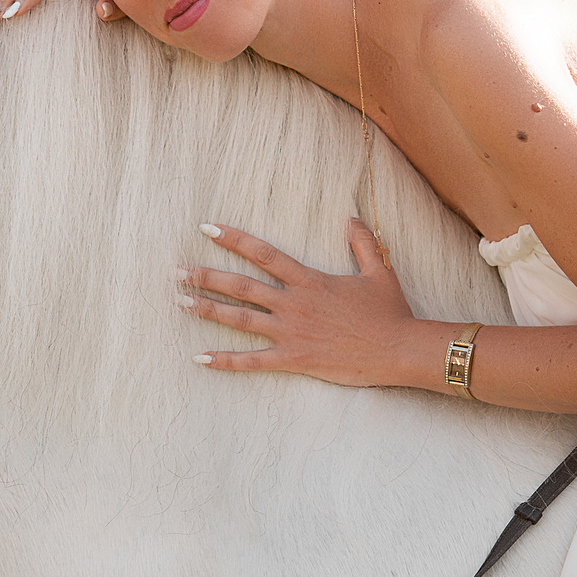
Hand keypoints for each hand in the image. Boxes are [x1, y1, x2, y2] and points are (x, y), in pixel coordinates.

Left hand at [180, 219, 417, 386]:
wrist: (398, 349)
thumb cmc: (390, 313)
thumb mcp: (378, 271)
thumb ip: (361, 242)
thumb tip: (351, 215)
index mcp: (309, 280)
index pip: (263, 253)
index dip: (233, 239)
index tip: (207, 229)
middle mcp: (294, 303)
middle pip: (241, 286)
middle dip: (207, 277)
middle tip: (177, 271)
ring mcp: (291, 332)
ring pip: (240, 319)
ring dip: (208, 309)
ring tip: (180, 302)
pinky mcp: (294, 359)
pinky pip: (252, 361)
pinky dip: (225, 360)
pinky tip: (199, 359)